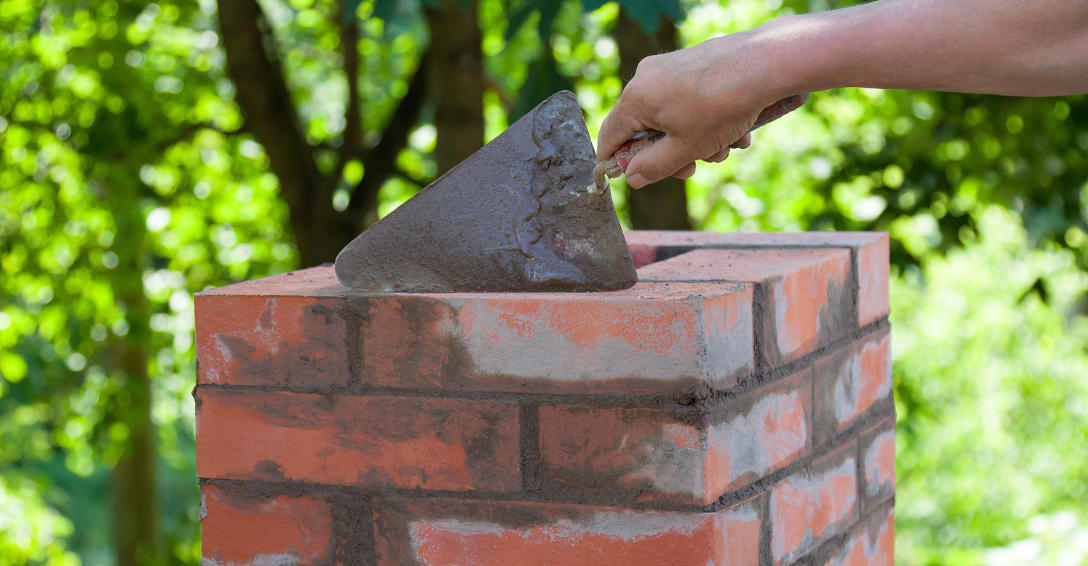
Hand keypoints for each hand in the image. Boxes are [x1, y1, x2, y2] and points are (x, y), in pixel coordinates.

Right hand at [597, 30, 785, 187]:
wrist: (764, 64)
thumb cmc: (720, 107)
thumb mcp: (684, 149)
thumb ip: (653, 167)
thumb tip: (632, 177)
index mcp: (636, 98)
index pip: (610, 135)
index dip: (615, 161)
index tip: (627, 177)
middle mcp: (648, 78)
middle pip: (647, 129)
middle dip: (672, 154)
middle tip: (694, 167)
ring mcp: (671, 67)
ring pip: (674, 118)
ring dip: (698, 141)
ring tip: (726, 146)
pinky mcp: (694, 64)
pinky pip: (691, 101)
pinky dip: (709, 121)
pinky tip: (736, 130)